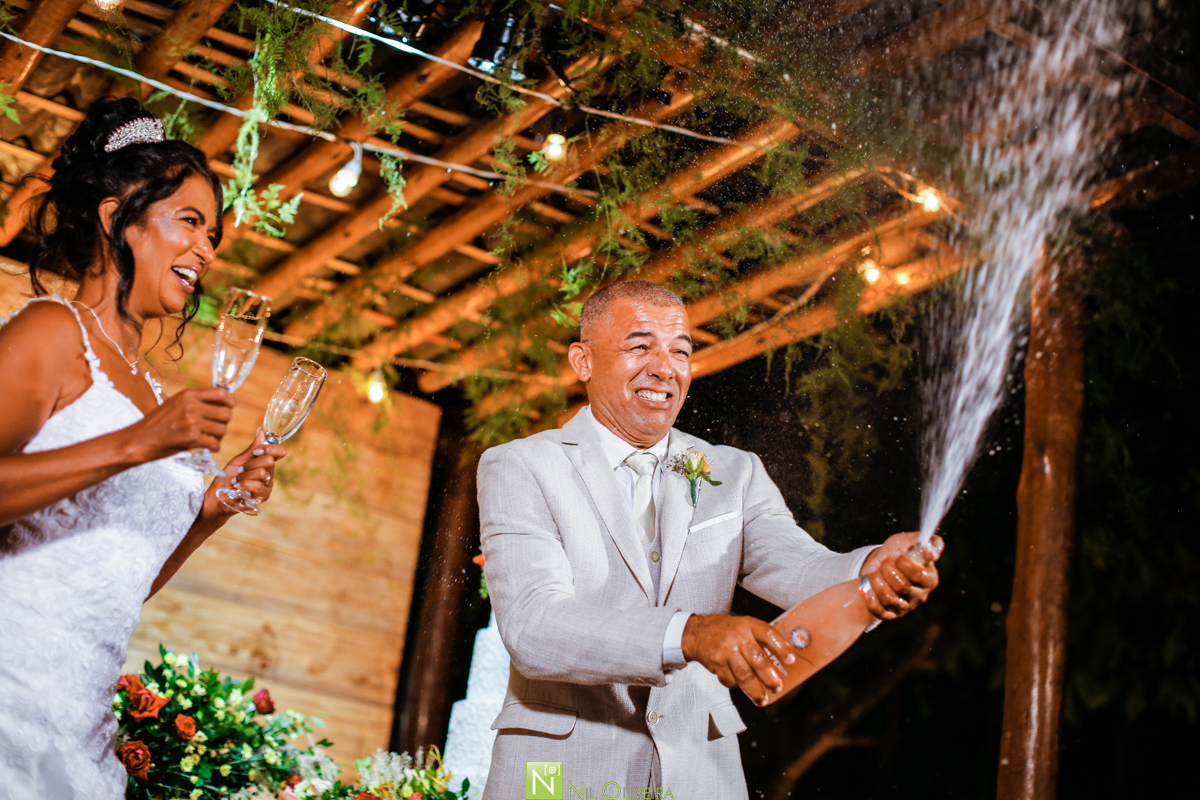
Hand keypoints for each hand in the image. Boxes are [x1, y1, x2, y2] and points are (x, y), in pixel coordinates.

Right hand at [129, 388, 234, 459]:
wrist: (139, 440)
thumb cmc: (157, 423)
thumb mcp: (175, 403)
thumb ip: (195, 401)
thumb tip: (221, 403)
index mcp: (188, 394)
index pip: (221, 393)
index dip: (230, 401)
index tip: (230, 407)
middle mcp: (191, 406)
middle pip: (226, 413)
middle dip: (224, 422)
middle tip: (216, 428)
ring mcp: (192, 422)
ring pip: (222, 429)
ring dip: (218, 436)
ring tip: (209, 438)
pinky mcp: (191, 438)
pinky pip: (215, 443)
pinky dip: (214, 447)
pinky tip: (207, 447)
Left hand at [208, 429, 286, 510]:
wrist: (218, 496)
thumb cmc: (227, 478)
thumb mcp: (238, 461)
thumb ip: (252, 449)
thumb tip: (261, 431)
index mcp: (265, 462)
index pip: (280, 451)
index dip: (270, 448)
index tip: (256, 452)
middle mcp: (269, 472)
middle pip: (269, 460)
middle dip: (250, 463)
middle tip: (240, 469)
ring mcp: (267, 485)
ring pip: (262, 472)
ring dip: (244, 475)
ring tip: (236, 480)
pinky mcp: (264, 496)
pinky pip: (258, 485)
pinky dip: (245, 484)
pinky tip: (238, 487)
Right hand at [681, 614, 797, 706]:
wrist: (697, 632)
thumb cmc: (726, 630)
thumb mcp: (744, 625)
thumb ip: (760, 639)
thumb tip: (781, 659)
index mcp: (748, 625)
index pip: (768, 634)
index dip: (781, 648)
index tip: (791, 660)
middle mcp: (738, 637)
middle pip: (757, 660)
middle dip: (769, 678)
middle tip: (777, 688)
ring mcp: (726, 651)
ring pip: (744, 675)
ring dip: (755, 690)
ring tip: (763, 699)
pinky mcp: (716, 663)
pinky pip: (730, 680)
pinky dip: (736, 686)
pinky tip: (740, 686)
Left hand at [859, 532, 942, 620]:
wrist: (880, 564)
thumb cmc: (898, 552)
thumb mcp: (910, 541)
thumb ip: (927, 542)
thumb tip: (931, 551)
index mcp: (929, 579)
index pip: (919, 575)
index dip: (904, 563)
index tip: (896, 553)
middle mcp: (919, 595)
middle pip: (902, 586)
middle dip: (888, 570)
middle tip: (883, 560)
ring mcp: (905, 606)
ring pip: (890, 599)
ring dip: (877, 582)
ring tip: (872, 570)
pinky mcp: (891, 613)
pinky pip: (881, 613)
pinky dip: (872, 602)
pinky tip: (868, 591)